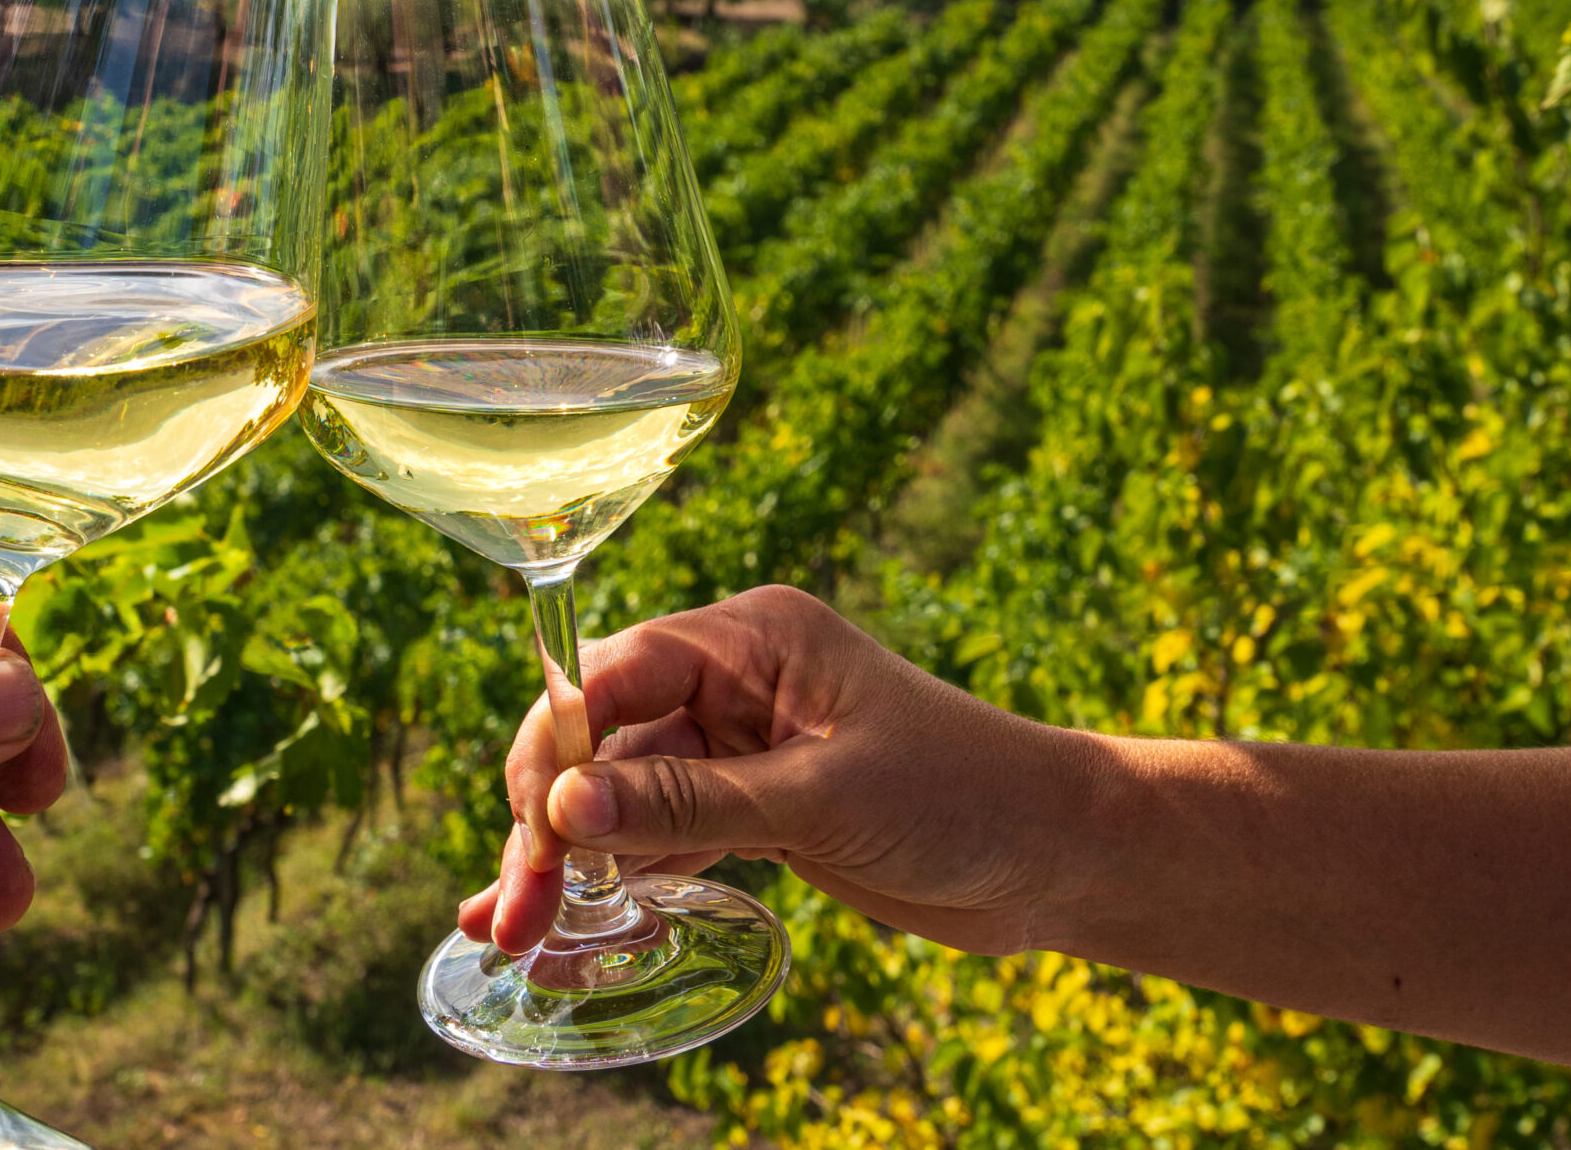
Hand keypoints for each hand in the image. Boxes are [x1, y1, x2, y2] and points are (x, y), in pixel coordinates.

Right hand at [456, 586, 1100, 956]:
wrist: (1059, 857)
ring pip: (620, 794)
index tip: (529, 826)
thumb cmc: (961, 798)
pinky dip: (616, 875)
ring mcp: (739, 746)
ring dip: (567, 857)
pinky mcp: (754, 807)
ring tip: (511, 931)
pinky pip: (660, 833)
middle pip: (602, 738)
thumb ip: (688, 804)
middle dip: (549, 816)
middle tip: (513, 908)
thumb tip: (563, 806)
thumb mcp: (819, 800)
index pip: (616, 673)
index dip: (557, 745)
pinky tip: (561, 921)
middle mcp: (732, 680)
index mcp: (750, 639)